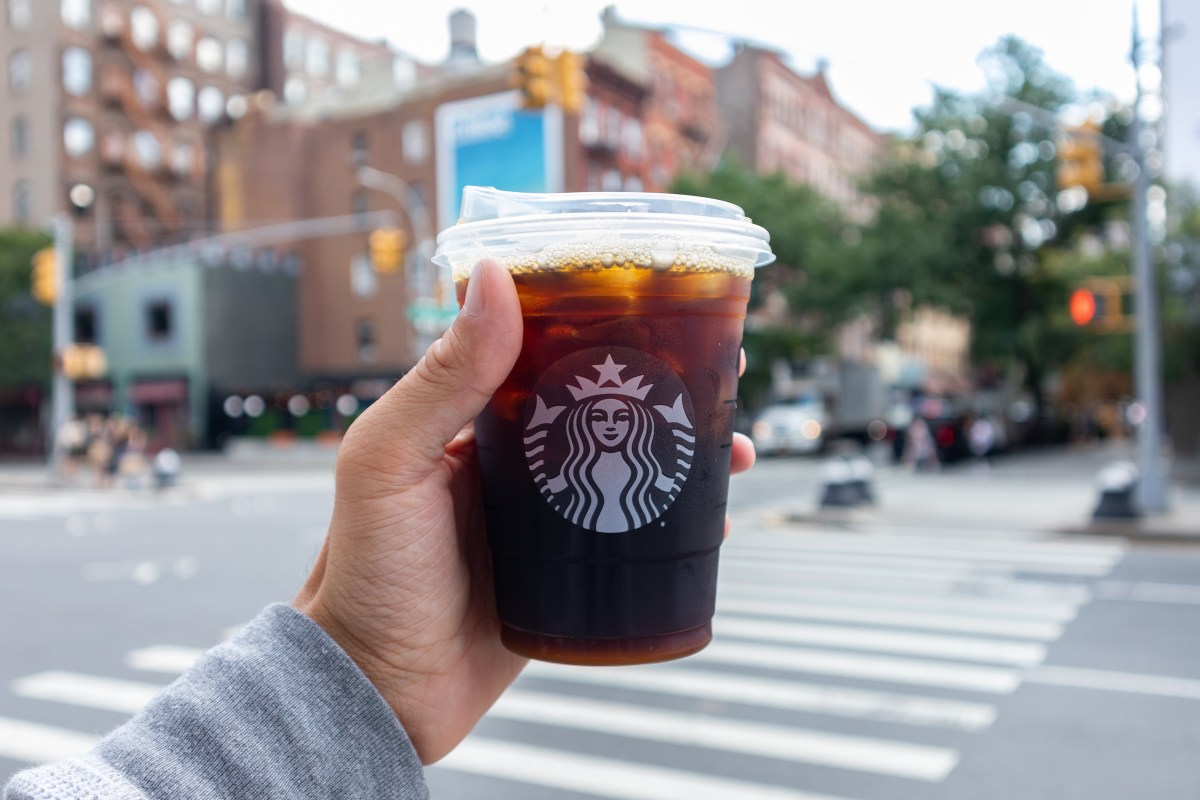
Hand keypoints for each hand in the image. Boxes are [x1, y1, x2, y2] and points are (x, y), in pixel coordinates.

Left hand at [294, 259, 755, 763]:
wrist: (378, 691)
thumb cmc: (365, 572)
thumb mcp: (390, 462)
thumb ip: (442, 377)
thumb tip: (496, 275)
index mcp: (473, 415)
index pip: (549, 344)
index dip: (609, 318)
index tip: (669, 300)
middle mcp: (516, 455)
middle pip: (607, 400)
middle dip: (669, 383)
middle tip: (728, 373)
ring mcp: (546, 512)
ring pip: (632, 463)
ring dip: (687, 449)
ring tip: (736, 450)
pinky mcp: (569, 570)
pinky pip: (634, 531)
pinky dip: (679, 519)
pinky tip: (718, 522)